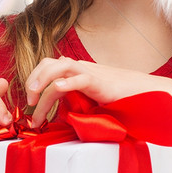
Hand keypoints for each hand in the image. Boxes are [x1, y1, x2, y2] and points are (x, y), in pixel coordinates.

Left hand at [25, 56, 170, 127]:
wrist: (141, 93)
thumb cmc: (116, 98)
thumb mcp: (87, 98)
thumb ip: (71, 99)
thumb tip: (55, 108)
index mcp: (74, 71)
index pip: (45, 67)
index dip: (33, 81)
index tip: (30, 104)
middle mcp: (78, 68)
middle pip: (47, 64)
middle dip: (32, 81)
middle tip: (29, 102)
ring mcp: (88, 73)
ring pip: (58, 68)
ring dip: (43, 81)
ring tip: (35, 99)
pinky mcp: (99, 82)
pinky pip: (79, 78)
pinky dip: (66, 84)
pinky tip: (58, 91)